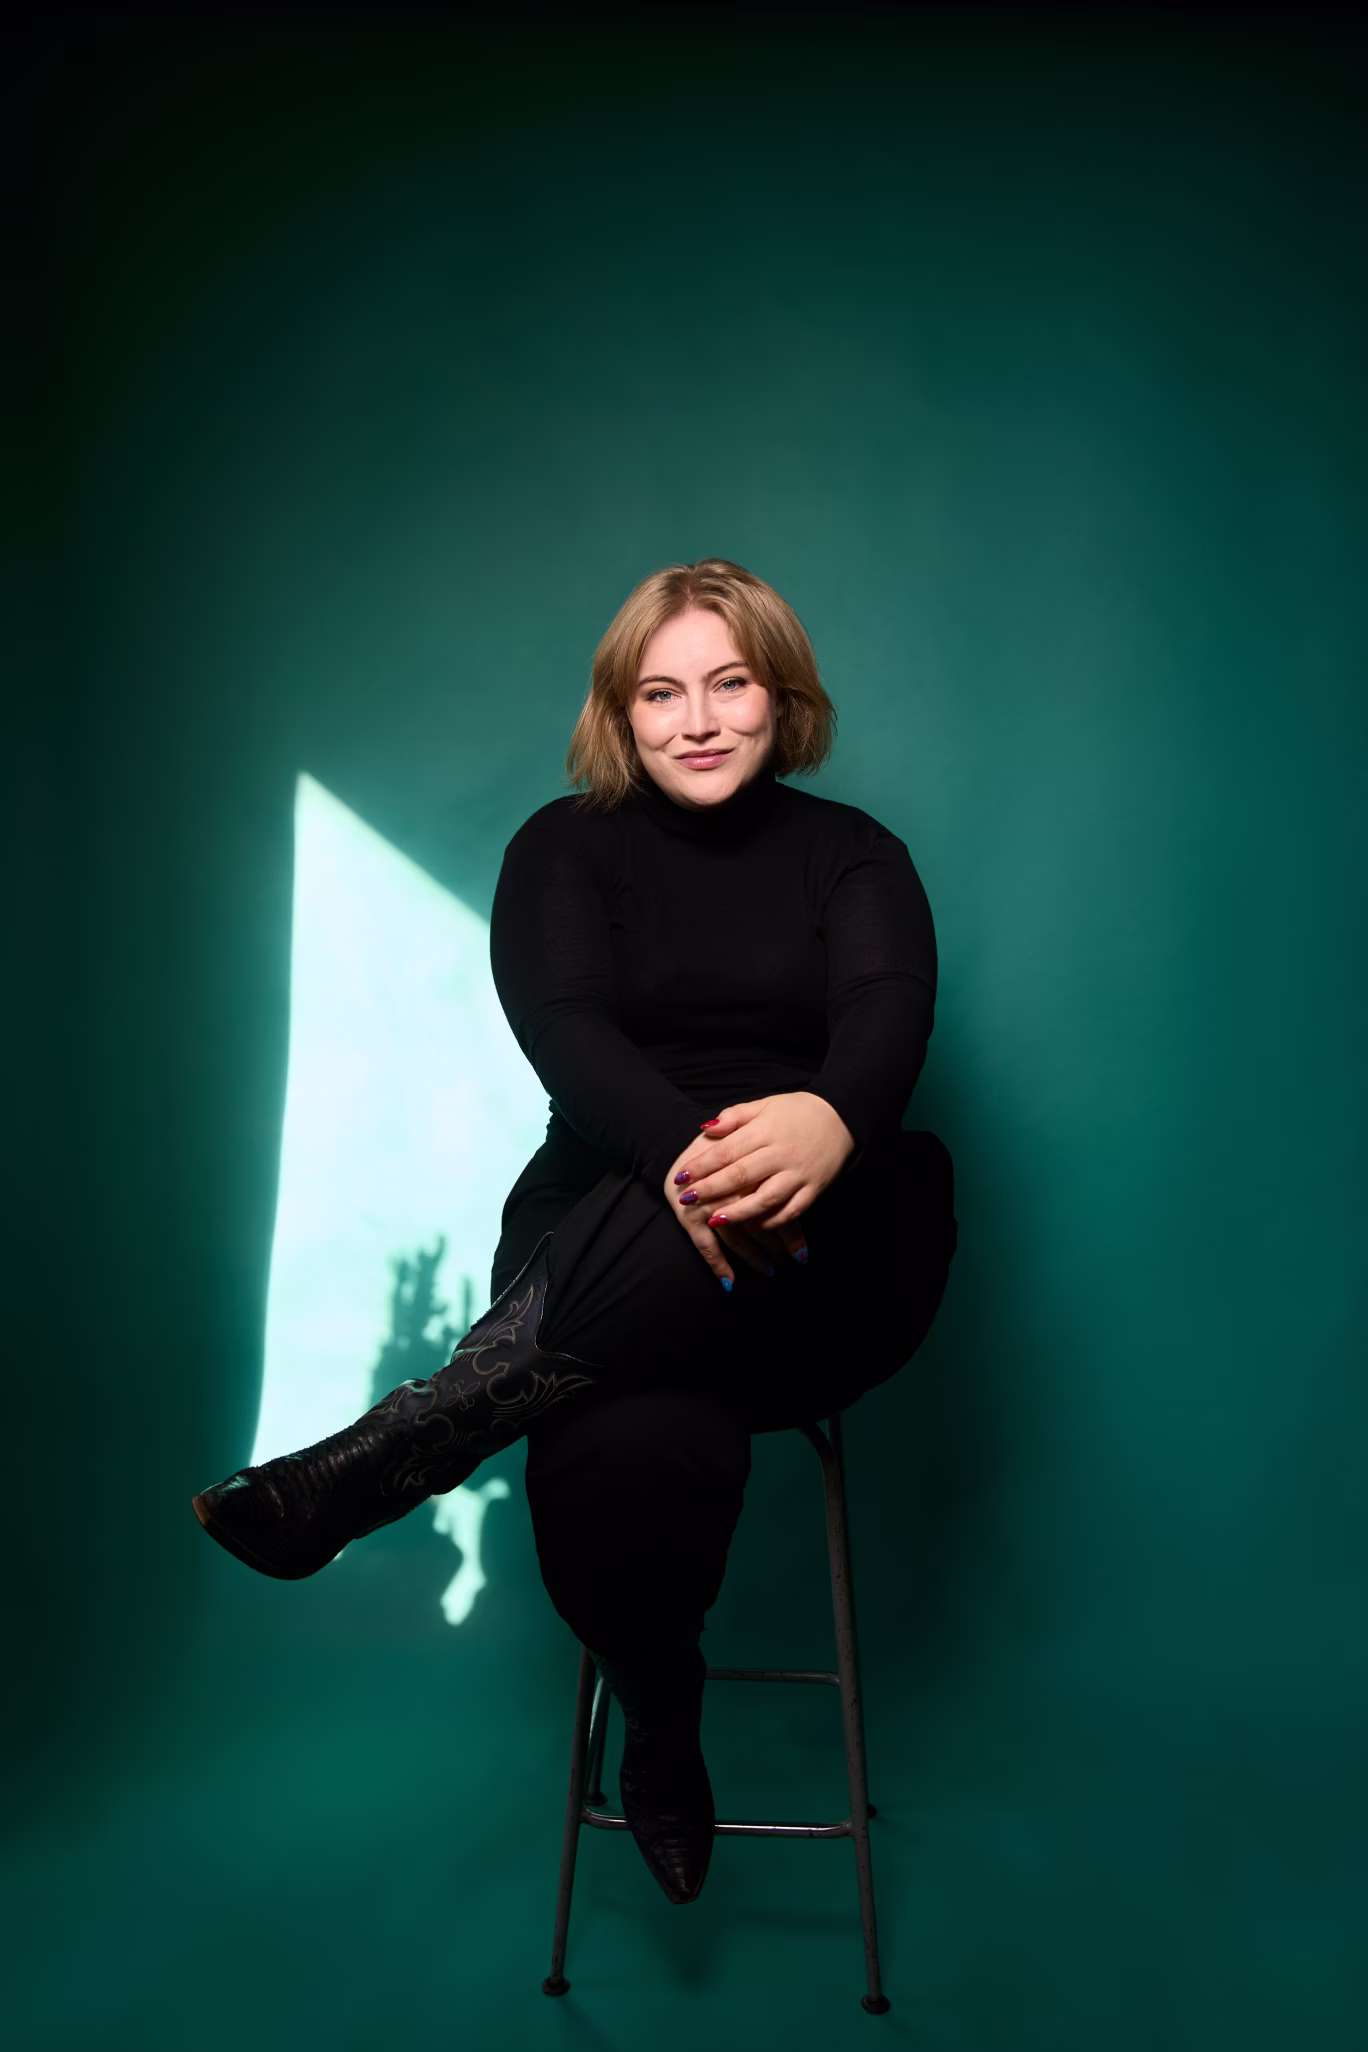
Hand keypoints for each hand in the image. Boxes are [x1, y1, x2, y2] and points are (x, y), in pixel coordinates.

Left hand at [666, 1092, 855, 1281]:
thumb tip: (706, 1129)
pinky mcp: (814, 1188)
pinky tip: (752, 1227)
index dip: (702, 1165)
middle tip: (687, 1200)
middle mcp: (781, 1153)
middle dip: (711, 1190)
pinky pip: (792, 1210)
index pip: (727, 1150)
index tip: (681, 1176)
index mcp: (766, 1130)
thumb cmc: (797, 1111)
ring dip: (739, 1212)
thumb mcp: (765, 1104)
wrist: (843, 1116)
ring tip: (715, 1220)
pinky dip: (771, 1221)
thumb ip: (735, 1116)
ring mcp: (799, 1173)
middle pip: (741, 1175)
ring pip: (766, 1198)